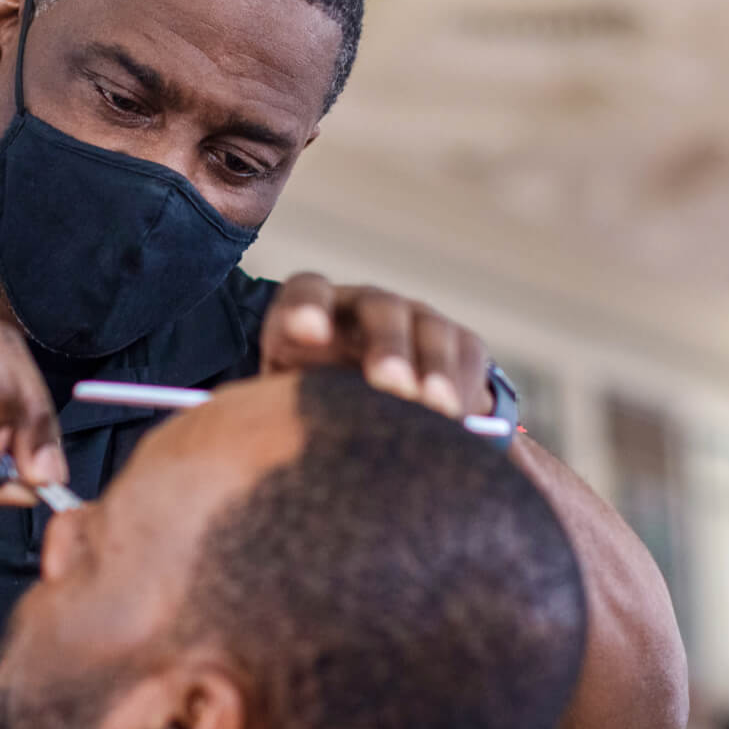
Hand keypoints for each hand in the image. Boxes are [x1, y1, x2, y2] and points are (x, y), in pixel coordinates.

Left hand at [260, 273, 490, 417]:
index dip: (305, 308)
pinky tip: (464, 417)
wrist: (371, 416)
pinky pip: (467, 351)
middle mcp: (364, 307)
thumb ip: (279, 411)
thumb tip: (261, 436)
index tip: (307, 333)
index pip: (306, 292)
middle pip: (379, 309)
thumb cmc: (314, 416)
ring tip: (439, 407)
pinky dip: (466, 383)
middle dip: (386, 345)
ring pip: (429, 329)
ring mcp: (414, 319)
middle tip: (390, 384)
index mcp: (309, 314)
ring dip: (435, 368)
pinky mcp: (456, 341)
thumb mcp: (287, 410)